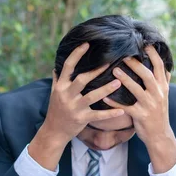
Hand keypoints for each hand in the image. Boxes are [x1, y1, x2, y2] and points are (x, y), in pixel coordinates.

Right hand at [29, 43, 122, 170]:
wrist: (53, 132)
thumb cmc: (55, 110)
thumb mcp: (53, 93)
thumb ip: (57, 79)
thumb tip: (57, 66)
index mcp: (60, 86)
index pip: (67, 67)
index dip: (77, 54)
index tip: (87, 44)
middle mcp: (66, 95)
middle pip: (81, 80)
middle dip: (96, 71)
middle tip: (110, 62)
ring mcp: (74, 108)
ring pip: (92, 97)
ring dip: (106, 89)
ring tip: (119, 82)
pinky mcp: (82, 119)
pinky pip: (98, 116)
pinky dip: (110, 113)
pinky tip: (122, 110)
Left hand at [104, 45, 175, 172]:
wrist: (160, 135)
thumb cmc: (159, 113)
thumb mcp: (165, 96)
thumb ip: (164, 82)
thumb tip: (167, 68)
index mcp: (163, 87)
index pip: (160, 67)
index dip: (153, 54)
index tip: (144, 43)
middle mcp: (158, 94)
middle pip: (148, 76)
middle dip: (136, 64)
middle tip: (124, 55)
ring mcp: (149, 106)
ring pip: (137, 90)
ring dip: (125, 80)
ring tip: (114, 71)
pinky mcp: (140, 116)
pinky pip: (125, 108)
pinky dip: (114, 103)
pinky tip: (105, 97)